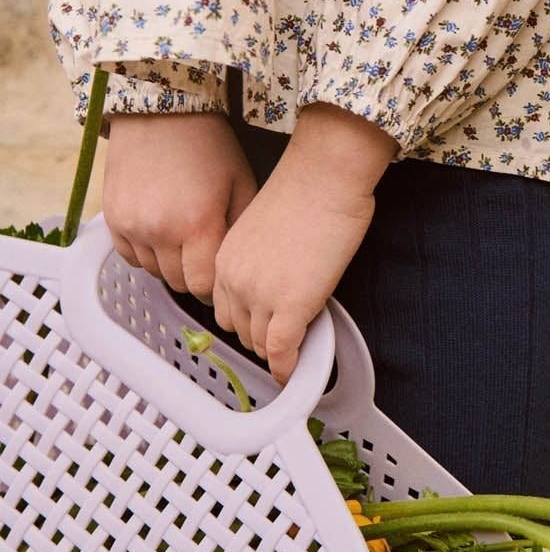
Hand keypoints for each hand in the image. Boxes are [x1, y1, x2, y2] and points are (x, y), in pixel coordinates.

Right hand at [103, 112, 257, 300]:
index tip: (220, 279)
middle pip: (178, 283)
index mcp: (198, 225)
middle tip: (204, 256)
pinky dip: (146, 252)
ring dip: (170, 264)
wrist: (161, 111)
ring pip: (154, 271)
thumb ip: (241, 230)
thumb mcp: (241, 183)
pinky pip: (130, 256)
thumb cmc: (209, 146)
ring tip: (183, 239)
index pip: (204, 286)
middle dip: (195, 276)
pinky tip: (160, 231)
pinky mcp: (112, 219)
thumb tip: (238, 267)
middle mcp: (161, 231)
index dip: (215, 288)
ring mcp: (132, 226)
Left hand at [212, 103, 396, 385]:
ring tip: (300, 348)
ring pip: (262, 345)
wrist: (324, 179)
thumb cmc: (306, 190)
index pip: (226, 308)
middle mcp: (233, 281)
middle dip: (264, 335)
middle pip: (241, 330)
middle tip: (289, 335)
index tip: (266, 325)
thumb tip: (279, 281)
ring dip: (280, 350)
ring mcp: (260, 297)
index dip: (249, 320)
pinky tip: (298, 373)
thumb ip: (260, 260)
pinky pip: (283, 352)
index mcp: (223, 260)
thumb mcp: (264, 229)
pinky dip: (289, 368)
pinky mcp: (290, 308)